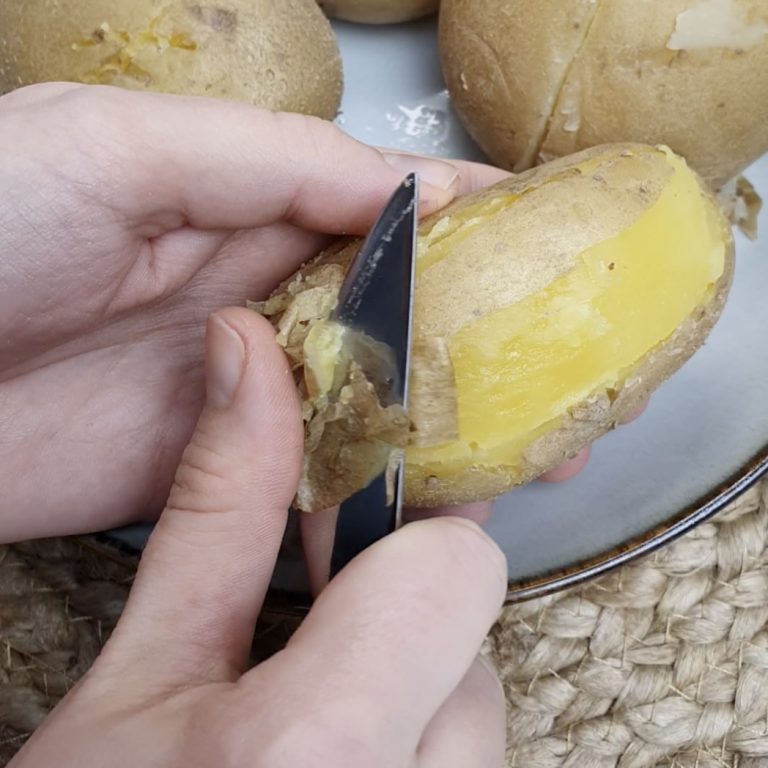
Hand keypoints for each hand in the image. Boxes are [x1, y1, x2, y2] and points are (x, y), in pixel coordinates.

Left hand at [0, 82, 506, 541]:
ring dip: (448, 427)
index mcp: (245, 207)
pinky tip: (435, 503)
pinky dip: (374, 490)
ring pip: (368, 404)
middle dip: (483, 342)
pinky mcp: (214, 467)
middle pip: (395, 316)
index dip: (467, 222)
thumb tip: (395, 184)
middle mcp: (257, 298)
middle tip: (565, 378)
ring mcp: (243, 389)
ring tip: (533, 452)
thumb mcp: (119, 149)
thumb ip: (265, 161)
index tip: (551, 240)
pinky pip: (312, 478)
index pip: (380, 208)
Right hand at [9, 307, 507, 767]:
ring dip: (409, 696)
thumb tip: (249, 354)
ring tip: (311, 729)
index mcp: (316, 757)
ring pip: (477, 720)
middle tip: (313, 641)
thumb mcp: (136, 684)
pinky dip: (415, 749)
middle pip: (475, 646)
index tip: (341, 542)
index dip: (398, 545)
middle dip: (400, 623)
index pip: (459, 570)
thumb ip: (217, 512)